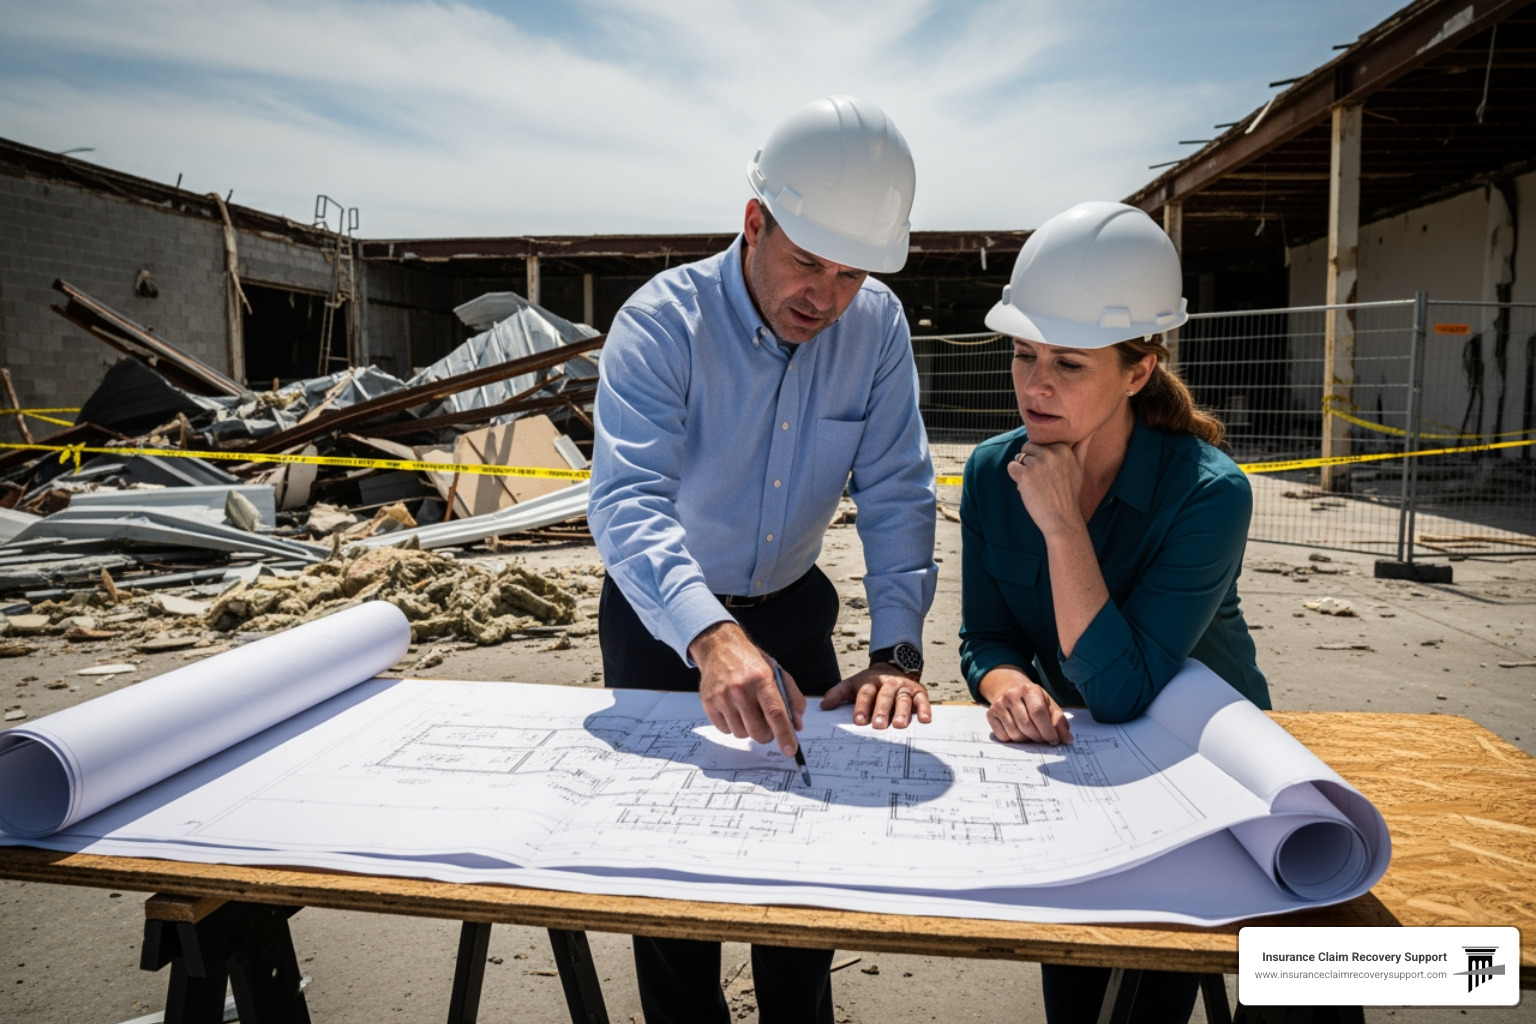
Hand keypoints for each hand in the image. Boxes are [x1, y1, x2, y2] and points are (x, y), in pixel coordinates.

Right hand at [689, 622, 803, 756]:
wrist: (720, 648)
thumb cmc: (751, 663)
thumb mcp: (777, 673)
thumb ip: (792, 698)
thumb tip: (796, 725)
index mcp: (762, 679)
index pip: (775, 713)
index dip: (784, 735)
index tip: (790, 750)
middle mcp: (741, 689)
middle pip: (758, 730)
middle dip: (767, 734)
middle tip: (767, 725)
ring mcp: (722, 697)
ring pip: (741, 734)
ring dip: (748, 729)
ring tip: (747, 710)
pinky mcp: (708, 703)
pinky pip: (725, 730)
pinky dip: (732, 725)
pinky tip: (733, 709)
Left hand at [820, 665, 931, 728]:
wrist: (892, 667)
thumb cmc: (870, 683)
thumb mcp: (852, 685)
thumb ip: (838, 694)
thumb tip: (824, 706)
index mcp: (871, 682)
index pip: (865, 694)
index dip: (862, 707)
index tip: (859, 721)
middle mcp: (888, 684)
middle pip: (885, 696)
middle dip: (882, 710)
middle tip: (879, 725)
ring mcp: (904, 688)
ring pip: (903, 699)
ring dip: (902, 711)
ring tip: (900, 725)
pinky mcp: (918, 692)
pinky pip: (922, 700)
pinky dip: (925, 709)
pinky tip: (924, 719)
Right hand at [979, 667, 1071, 744]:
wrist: (1009, 688)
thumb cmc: (1033, 700)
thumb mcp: (1048, 705)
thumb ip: (1059, 721)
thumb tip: (1067, 738)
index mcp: (1029, 690)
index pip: (1038, 713)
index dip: (1048, 730)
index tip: (1054, 740)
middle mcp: (1011, 695)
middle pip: (1027, 726)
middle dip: (1038, 737)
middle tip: (1043, 739)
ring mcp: (999, 705)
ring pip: (1015, 734)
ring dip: (1026, 740)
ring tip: (1031, 733)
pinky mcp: (990, 714)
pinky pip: (1003, 736)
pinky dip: (1012, 739)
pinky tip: (1017, 731)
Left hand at [1006, 432, 1092, 535]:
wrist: (1062, 518)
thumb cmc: (1069, 494)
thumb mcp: (1080, 468)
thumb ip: (1082, 447)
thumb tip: (1091, 430)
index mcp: (1062, 448)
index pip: (1041, 442)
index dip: (1042, 457)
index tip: (1052, 473)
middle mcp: (1050, 453)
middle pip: (1028, 447)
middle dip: (1032, 462)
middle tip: (1044, 480)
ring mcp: (1036, 464)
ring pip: (1020, 458)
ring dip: (1025, 471)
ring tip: (1038, 485)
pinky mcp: (1024, 475)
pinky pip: (1011, 467)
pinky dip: (1016, 477)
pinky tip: (1028, 488)